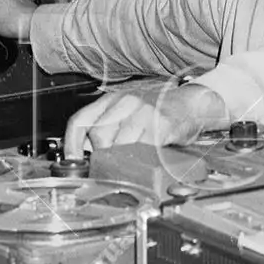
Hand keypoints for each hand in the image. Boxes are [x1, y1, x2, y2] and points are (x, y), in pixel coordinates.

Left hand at [64, 82, 226, 157]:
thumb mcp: (129, 110)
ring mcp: (143, 112)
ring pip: (119, 144)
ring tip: (130, 163)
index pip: (80, 120)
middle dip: (102, 155)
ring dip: (122, 160)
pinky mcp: (160, 124)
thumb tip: (89, 152)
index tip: (73, 160)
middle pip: (99, 136)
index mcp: (112, 99)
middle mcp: (125, 102)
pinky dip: (141, 159)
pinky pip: (142, 148)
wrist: (192, 103)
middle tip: (111, 164)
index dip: (72, 144)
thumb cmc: (160, 110)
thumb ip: (109, 126)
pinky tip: (145, 159)